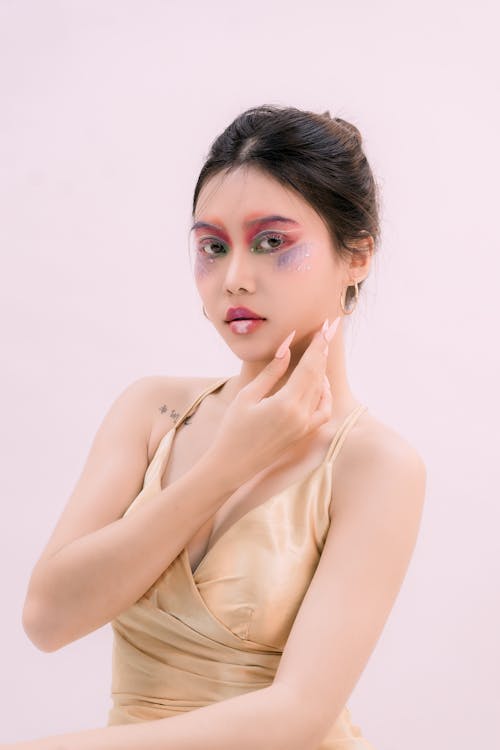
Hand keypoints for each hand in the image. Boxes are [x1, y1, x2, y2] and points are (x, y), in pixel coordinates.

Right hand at [205, 316, 340, 486]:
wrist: (232, 465)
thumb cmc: (233, 429)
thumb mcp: (248, 396)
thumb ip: (272, 371)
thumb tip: (287, 347)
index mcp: (287, 404)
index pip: (309, 367)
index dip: (318, 345)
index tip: (326, 326)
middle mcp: (301, 416)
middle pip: (319, 376)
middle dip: (323, 352)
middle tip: (329, 330)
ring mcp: (304, 427)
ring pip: (322, 393)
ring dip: (323, 371)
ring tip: (319, 353)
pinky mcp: (303, 435)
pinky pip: (322, 412)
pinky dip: (324, 396)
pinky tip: (319, 385)